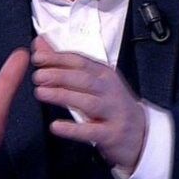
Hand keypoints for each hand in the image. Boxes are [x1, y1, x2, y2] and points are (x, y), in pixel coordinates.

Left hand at [31, 36, 147, 172]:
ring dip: (63, 96)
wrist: (140, 133)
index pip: (80, 62)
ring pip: (88, 102)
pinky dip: (73, 129)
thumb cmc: (112, 104)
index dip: (59, 58)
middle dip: (60, 75)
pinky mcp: (111, 134)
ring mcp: (112, 112)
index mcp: (104, 74)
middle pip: (84, 79)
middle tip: (38, 76)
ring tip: (42, 93)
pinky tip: (56, 126)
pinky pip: (91, 131)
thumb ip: (64, 64)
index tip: (38, 57)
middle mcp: (109, 90)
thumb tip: (41, 44)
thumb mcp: (93, 81)